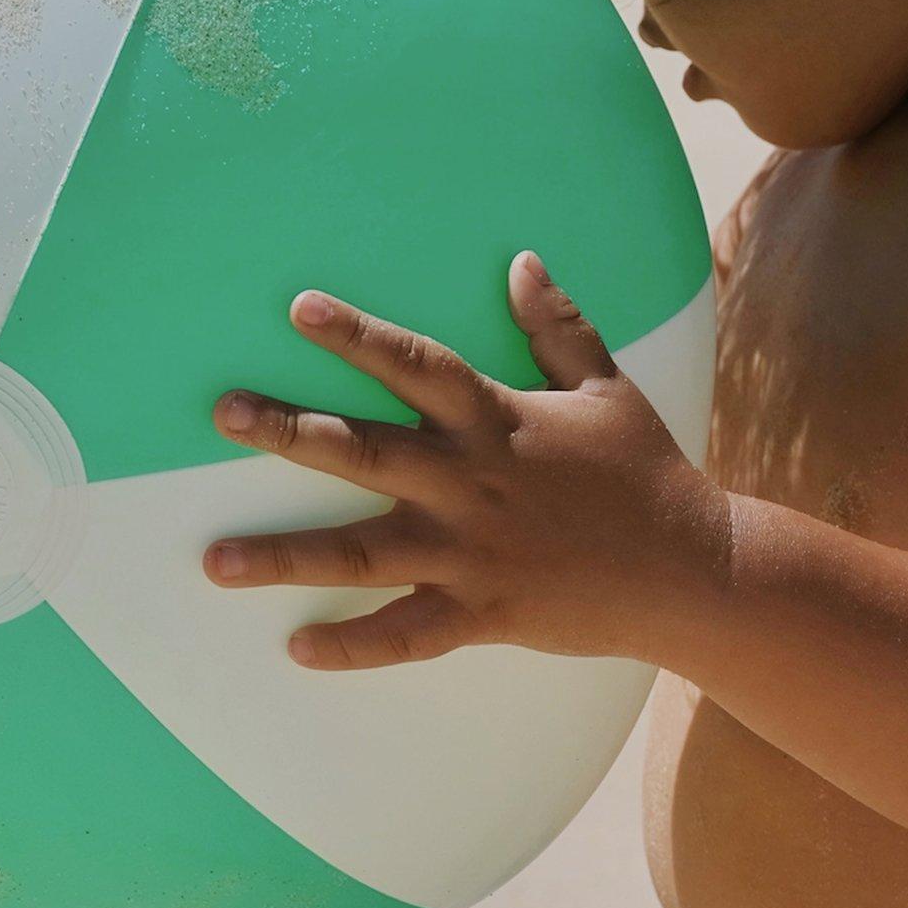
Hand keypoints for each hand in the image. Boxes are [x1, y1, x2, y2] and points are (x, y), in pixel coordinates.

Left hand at [202, 251, 729, 670]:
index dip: (357, 335)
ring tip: (214, 561)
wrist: (692, 571)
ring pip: (362, 553)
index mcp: (497, 420)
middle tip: (222, 414)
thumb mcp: (607, 386)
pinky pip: (407, 634)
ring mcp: (471, 553)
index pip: (414, 365)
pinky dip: (354, 644)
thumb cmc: (646, 471)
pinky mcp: (483, 613)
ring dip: (286, 556)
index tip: (298, 309)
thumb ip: (558, 325)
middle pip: (363, 452)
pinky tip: (297, 647)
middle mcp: (470, 483)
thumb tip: (523, 261)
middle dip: (289, 432)